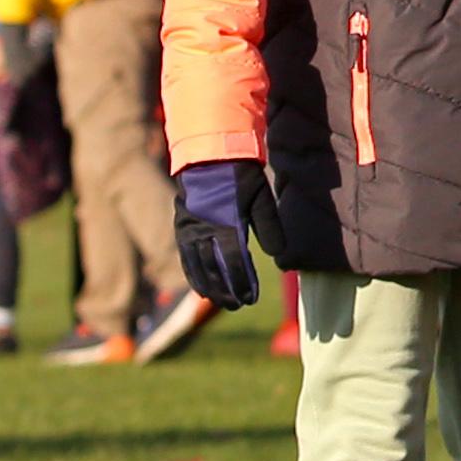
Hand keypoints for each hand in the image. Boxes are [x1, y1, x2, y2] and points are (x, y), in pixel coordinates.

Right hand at [174, 162, 270, 309]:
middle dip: (227, 290)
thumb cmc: (241, 175)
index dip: (243, 282)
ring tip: (222, 303)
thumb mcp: (261, 196)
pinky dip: (193, 275)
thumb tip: (278, 256)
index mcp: (226, 221)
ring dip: (210, 287)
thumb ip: (269, 226)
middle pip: (215, 268)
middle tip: (239, 306)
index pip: (235, 260)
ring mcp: (190, 229)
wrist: (210, 154)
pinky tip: (201, 290)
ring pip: (198, 266)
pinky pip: (185, 258)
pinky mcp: (181, 227)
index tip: (251, 298)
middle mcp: (204, 228)